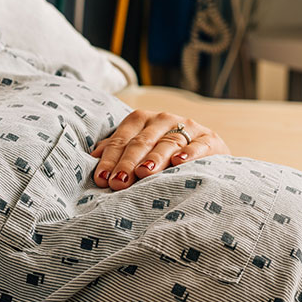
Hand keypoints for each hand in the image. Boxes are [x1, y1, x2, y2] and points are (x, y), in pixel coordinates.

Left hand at [91, 110, 229, 190]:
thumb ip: (117, 150)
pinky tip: (179, 162)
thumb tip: (91, 158)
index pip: (121, 139)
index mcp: (141, 120)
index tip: (102, 179)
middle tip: (119, 182)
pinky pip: (198, 146)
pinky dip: (189, 154)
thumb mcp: (140, 148)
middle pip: (142, 142)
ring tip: (144, 173)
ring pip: (168, 143)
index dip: (111, 159)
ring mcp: (188, 127)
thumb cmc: (165, 154)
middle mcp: (163, 119)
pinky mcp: (210, 139)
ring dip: (155, 158)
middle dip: (128, 163)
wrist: (209, 154)